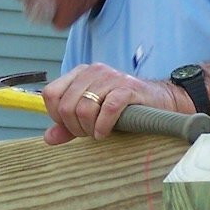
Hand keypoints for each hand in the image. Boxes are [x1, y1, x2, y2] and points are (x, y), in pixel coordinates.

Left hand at [41, 63, 189, 144]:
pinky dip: (103, 126)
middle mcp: (93, 71)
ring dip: (89, 128)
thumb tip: (48, 138)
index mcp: (79, 74)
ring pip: (84, 108)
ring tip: (98, 133)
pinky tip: (106, 133)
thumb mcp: (91, 116)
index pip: (51, 94)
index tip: (71, 126)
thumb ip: (68, 126)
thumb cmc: (122, 109)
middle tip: (88, 133)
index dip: (56, 115)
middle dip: (75, 127)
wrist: (160, 102)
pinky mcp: (128, 88)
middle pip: (67, 105)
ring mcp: (111, 78)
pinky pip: (107, 109)